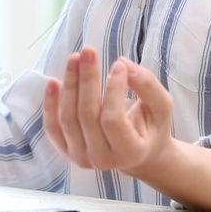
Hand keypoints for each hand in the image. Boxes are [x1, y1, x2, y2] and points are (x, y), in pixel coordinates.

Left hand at [43, 46, 175, 174]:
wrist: (137, 154)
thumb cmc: (150, 127)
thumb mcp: (161, 107)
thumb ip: (148, 86)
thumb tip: (123, 64)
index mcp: (130, 153)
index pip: (113, 119)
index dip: (113, 90)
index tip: (119, 65)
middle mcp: (103, 160)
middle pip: (87, 116)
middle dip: (87, 79)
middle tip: (88, 51)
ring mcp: (82, 158)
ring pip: (68, 119)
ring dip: (69, 85)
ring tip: (74, 58)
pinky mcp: (66, 151)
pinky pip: (52, 128)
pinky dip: (49, 104)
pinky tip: (53, 81)